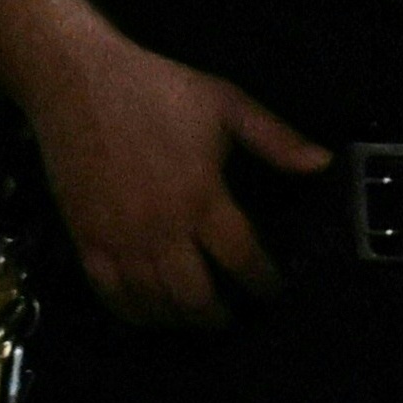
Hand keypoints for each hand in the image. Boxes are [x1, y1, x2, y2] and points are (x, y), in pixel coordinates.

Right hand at [26, 34, 326, 330]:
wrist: (78, 82)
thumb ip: (275, 139)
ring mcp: (121, 241)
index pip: (242, 258)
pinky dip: (134, 314)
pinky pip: (111, 296)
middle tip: (234, 315)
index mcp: (202, 197)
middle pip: (197, 297)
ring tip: (197, 319)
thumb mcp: (226, 103)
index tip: (272, 291)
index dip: (262, 282)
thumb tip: (323, 164)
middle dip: (220, 316)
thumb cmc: (158, 89)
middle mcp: (163, 230)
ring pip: (155, 304)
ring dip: (180, 321)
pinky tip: (149, 314)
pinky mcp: (86, 241)